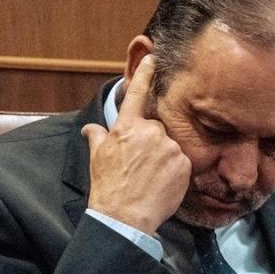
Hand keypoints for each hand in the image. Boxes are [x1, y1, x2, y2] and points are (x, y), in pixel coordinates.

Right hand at [81, 57, 190, 235]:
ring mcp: (169, 147)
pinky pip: (181, 162)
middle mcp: (150, 132)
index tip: (153, 56)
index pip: (136, 94)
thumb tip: (90, 129)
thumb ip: (97, 138)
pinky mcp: (183, 163)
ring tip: (150, 178)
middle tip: (140, 166)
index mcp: (126, 127)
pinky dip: (174, 171)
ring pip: (169, 146)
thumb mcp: (97, 158)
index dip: (145, 74)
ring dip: (163, 158)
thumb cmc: (108, 187)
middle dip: (151, 144)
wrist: (125, 216)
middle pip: (156, 129)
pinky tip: (162, 184)